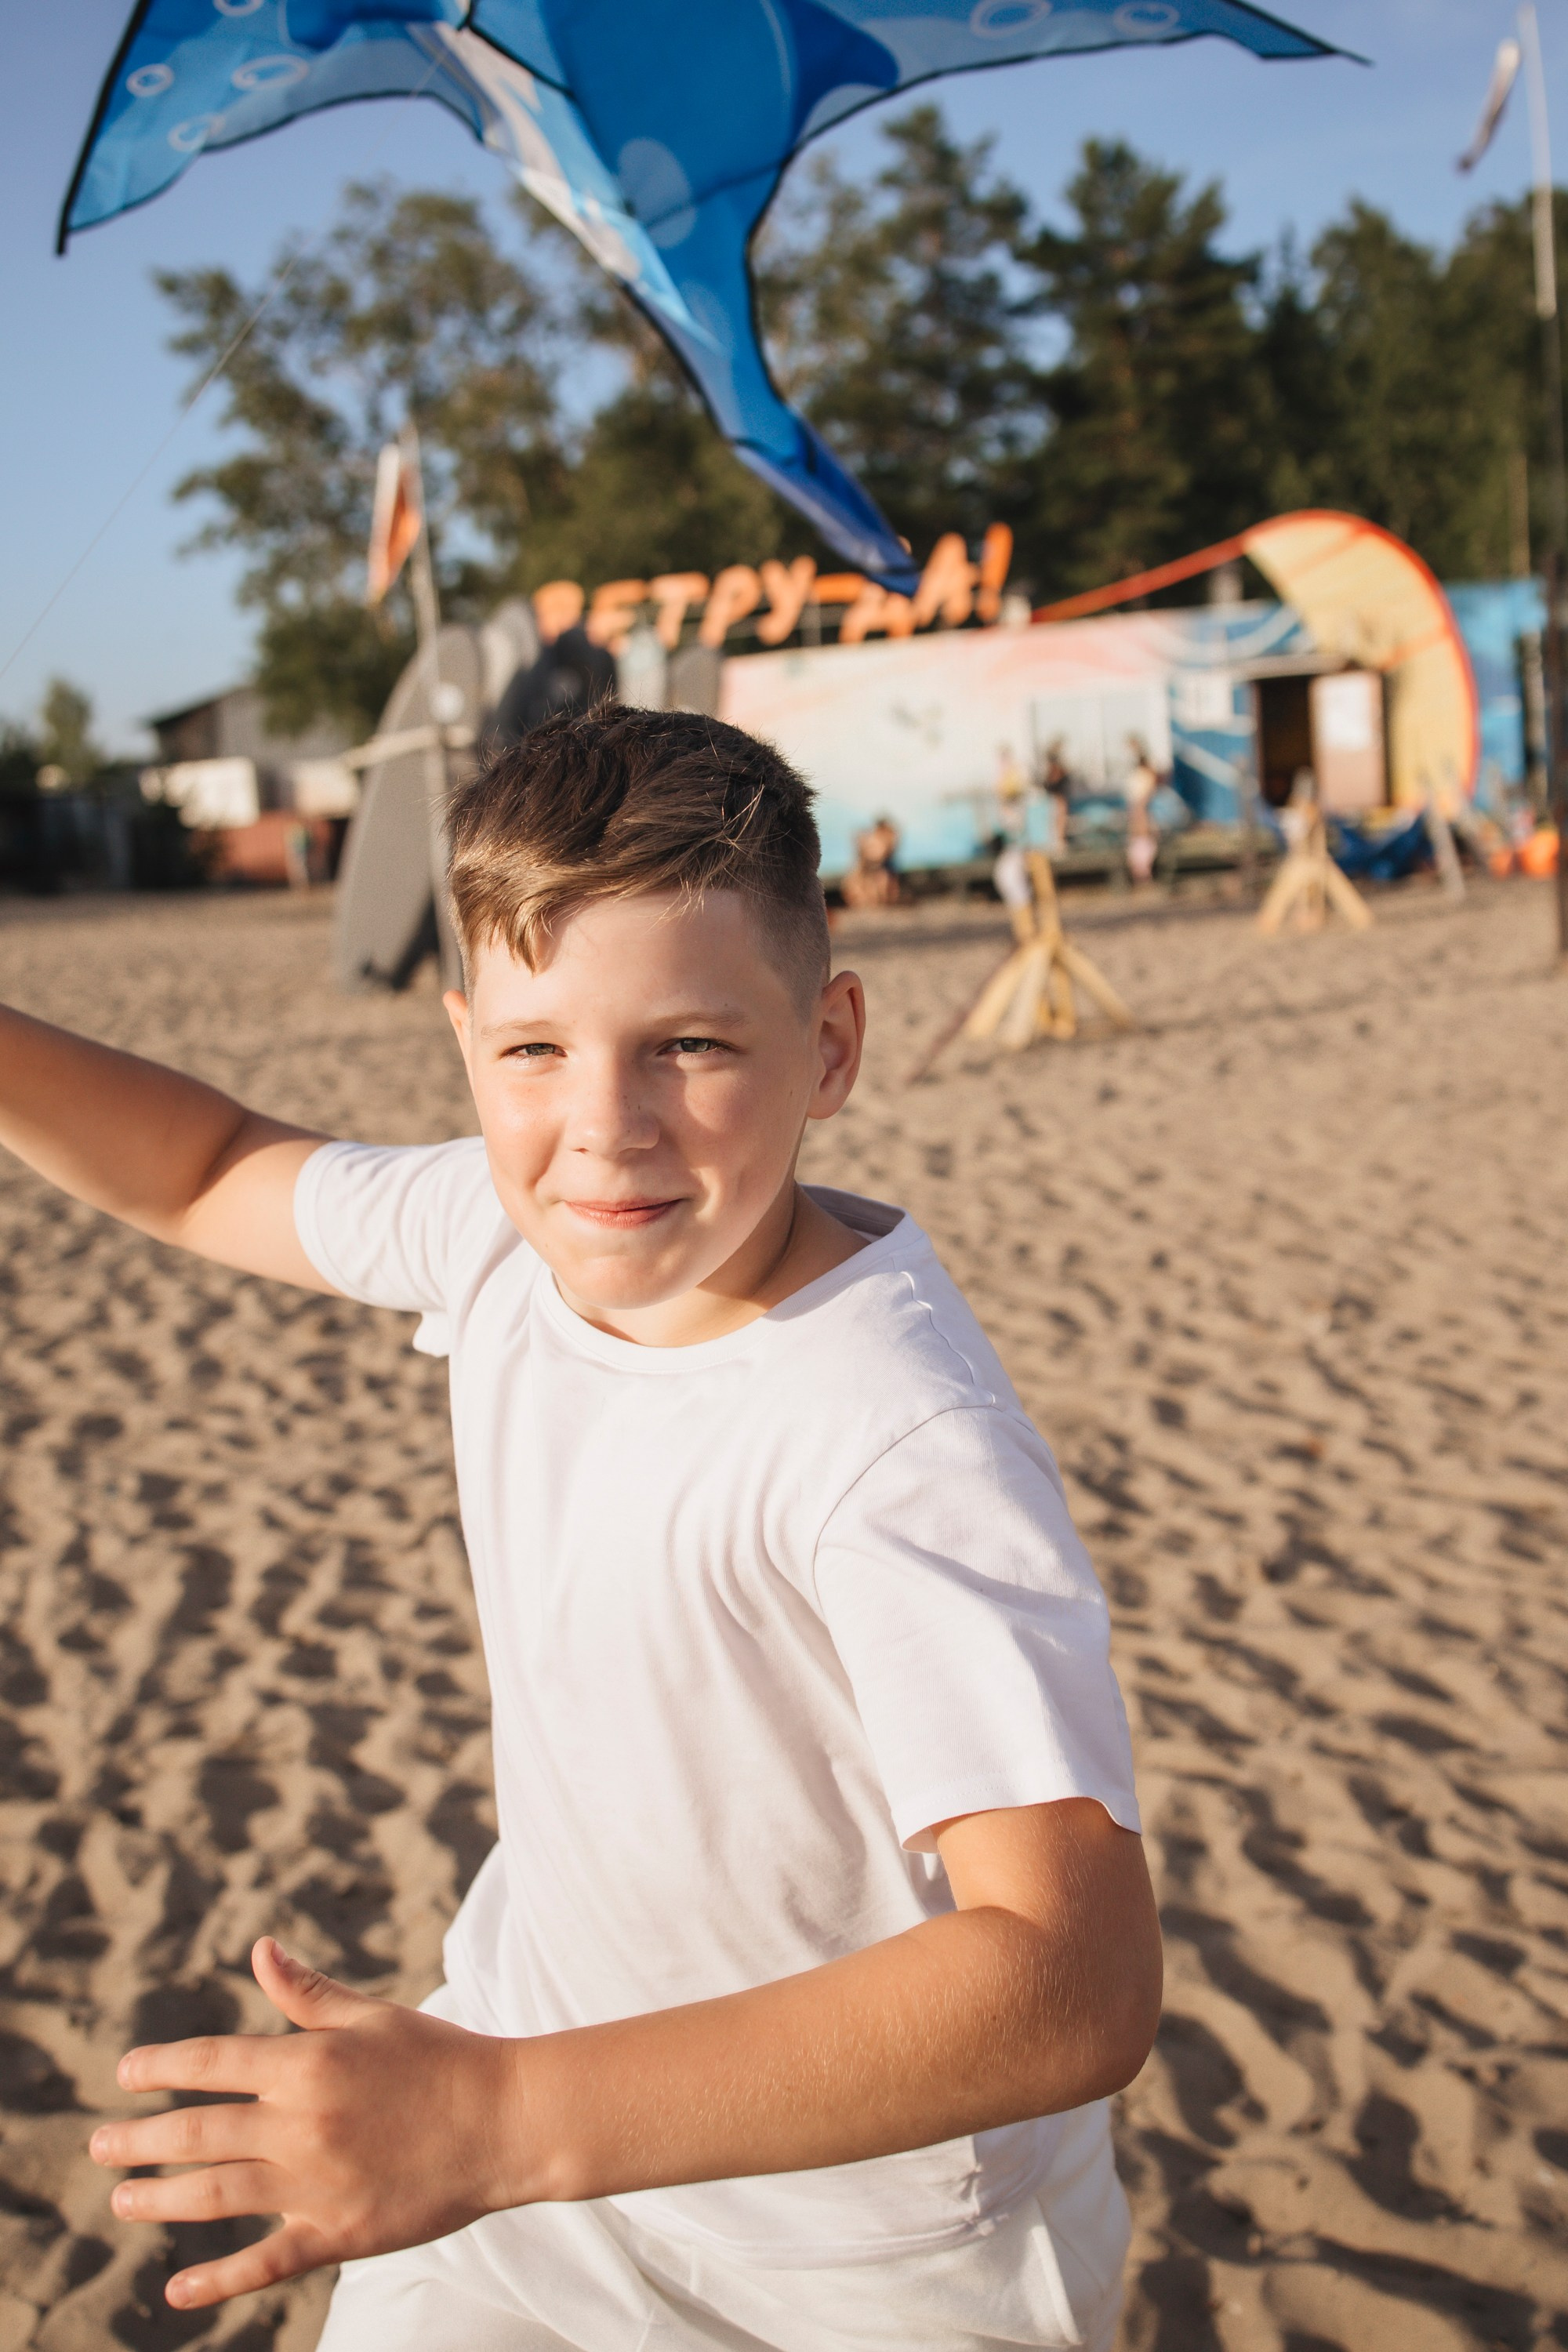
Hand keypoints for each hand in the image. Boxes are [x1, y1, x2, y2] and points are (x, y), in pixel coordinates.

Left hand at [89, 1939, 527, 2310]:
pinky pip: (264, 2261)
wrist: (505, 2121)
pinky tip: (177, 2292)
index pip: (212, 2063)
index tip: (125, 2073)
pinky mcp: (338, 2232)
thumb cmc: (440, 2058)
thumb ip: (307, 1993)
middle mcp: (302, 2123)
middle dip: (140, 2137)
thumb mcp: (371, 2016)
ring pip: (215, 2195)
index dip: (162, 2067)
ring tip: (121, 2197)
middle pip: (198, 2132)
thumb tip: (258, 1950)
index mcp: (308, 2063)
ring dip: (158, 2198)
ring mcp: (316, 2183)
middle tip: (98, 2144)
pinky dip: (216, 2281)